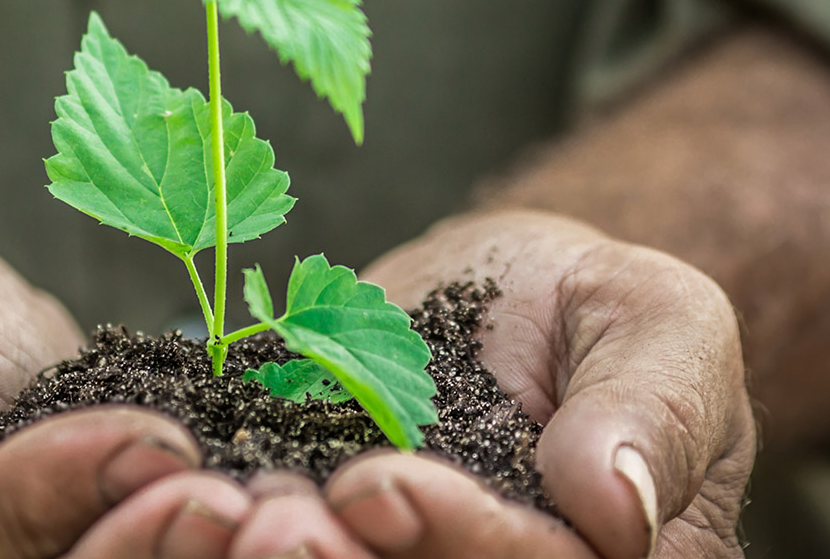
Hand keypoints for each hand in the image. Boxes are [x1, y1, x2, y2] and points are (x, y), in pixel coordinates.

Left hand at [219, 210, 754, 558]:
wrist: (502, 296)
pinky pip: (278, 548)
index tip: (379, 485)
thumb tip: (616, 510)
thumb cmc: (598, 306)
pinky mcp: (328, 547)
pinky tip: (172, 506)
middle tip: (265, 520)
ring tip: (215, 514)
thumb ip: (652, 409)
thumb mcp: (658, 322)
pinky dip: (217, 540)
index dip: (460, 542)